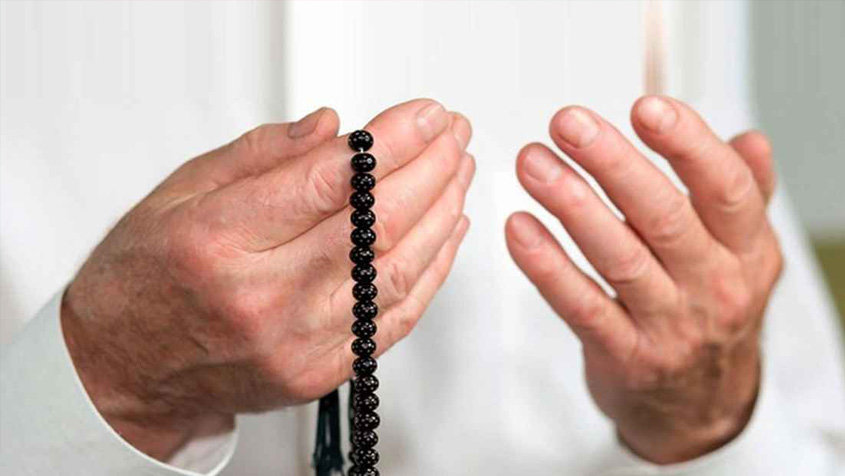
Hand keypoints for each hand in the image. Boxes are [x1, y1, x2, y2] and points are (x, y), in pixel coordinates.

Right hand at [62, 99, 474, 459]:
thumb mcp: (180, 193)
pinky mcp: (318, 373)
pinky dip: (431, 272)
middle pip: (373, 226)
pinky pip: (393, 319)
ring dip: (441, 215)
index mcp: (218, 242)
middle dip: (428, 170)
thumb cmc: (145, 278)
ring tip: (458, 173)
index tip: (424, 117)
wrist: (126, 365)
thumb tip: (332, 128)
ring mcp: (295, 343)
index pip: (327, 182)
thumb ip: (259, 156)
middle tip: (450, 136)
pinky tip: (448, 232)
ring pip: (395, 271)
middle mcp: (261, 298)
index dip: (390, 143)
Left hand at [505, 96, 780, 462]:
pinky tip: (520, 229)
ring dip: (570, 205)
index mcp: (746, 250)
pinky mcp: (624, 356)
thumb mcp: (744, 254)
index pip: (726, 189)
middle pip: (663, 216)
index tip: (645, 107)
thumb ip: (744, 195)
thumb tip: (749, 139)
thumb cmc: (711, 311)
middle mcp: (713, 286)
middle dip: (611, 164)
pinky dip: (547, 267)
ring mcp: (669, 326)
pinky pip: (581, 306)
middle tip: (566, 123)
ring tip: (532, 163)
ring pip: (619, 258)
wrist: (700, 407)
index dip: (688, 145)